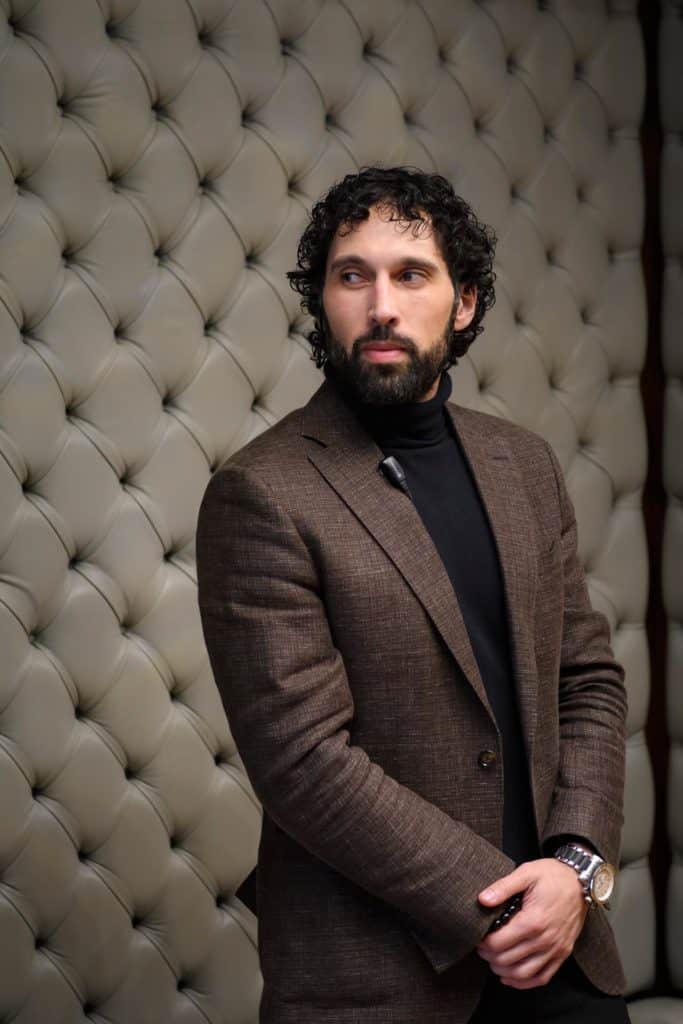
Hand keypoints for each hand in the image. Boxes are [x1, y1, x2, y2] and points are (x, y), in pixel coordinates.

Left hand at [476, 858, 587, 989]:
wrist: (582, 882)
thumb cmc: (554, 876)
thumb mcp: (526, 873)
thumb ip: (503, 887)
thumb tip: (482, 899)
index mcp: (533, 920)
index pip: (499, 943)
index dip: (483, 944)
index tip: (478, 938)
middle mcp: (544, 939)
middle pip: (508, 960)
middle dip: (490, 957)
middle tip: (482, 949)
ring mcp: (555, 949)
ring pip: (523, 973)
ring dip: (504, 972)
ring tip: (493, 962)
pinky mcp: (563, 953)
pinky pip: (543, 977)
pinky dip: (525, 982)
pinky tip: (512, 977)